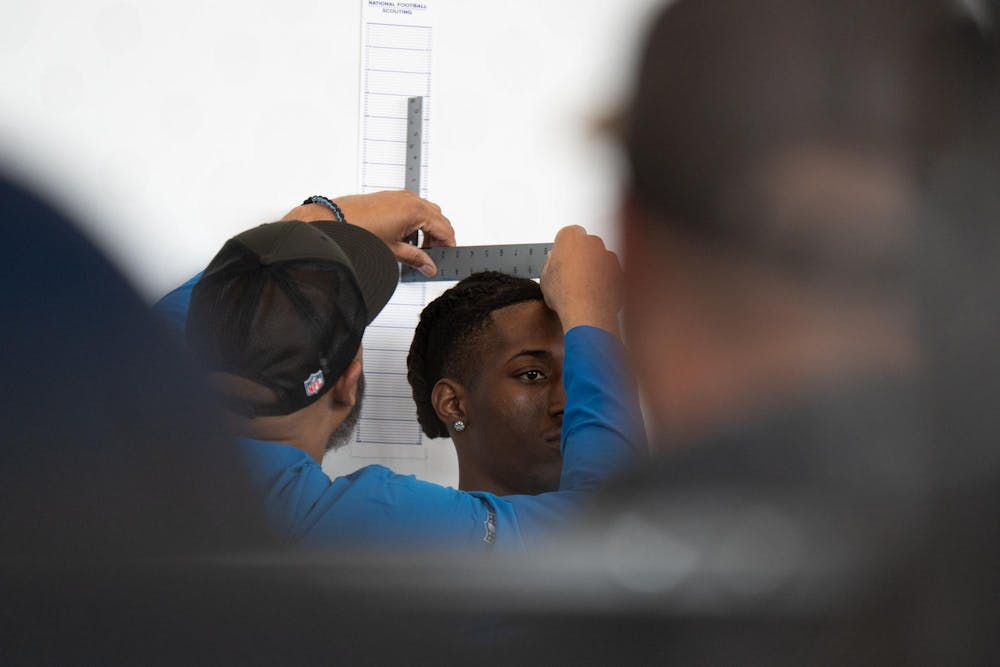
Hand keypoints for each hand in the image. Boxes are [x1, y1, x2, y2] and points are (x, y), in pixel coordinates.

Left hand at [283, 191, 455, 276]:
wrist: (333, 219)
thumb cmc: (358, 230)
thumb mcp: (392, 250)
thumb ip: (415, 259)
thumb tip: (428, 267)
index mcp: (416, 211)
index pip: (445, 229)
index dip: (448, 245)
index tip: (444, 258)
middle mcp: (411, 200)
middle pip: (439, 219)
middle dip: (438, 238)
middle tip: (431, 257)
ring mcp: (401, 196)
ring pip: (427, 212)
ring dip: (427, 229)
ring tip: (415, 249)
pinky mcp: (391, 197)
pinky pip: (412, 207)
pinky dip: (415, 222)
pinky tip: (403, 238)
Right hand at [540, 225, 621, 335]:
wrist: (586, 312)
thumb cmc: (565, 293)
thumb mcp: (545, 278)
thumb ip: (550, 264)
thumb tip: (553, 263)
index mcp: (571, 237)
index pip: (567, 234)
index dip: (563, 248)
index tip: (561, 259)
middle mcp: (592, 242)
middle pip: (586, 245)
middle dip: (580, 257)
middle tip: (571, 276)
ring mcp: (609, 256)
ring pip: (600, 259)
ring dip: (594, 269)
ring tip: (583, 288)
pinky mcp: (620, 271)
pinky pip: (611, 273)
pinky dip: (606, 280)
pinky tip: (595, 294)